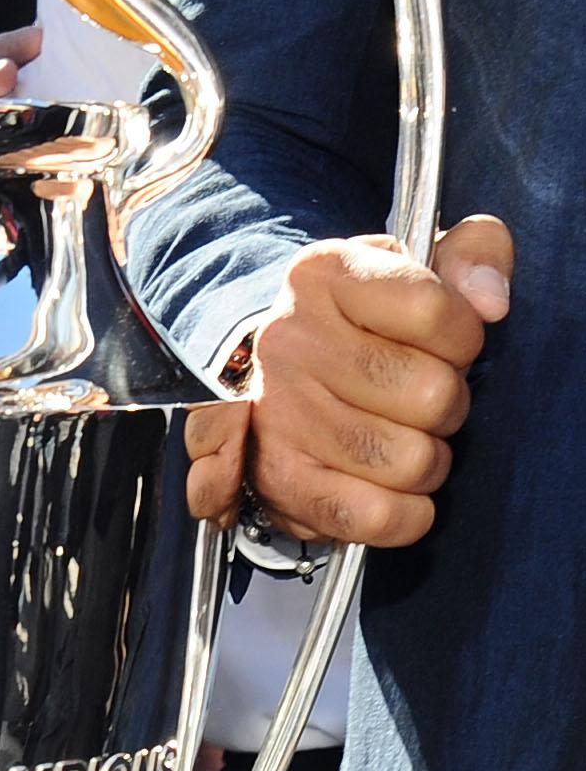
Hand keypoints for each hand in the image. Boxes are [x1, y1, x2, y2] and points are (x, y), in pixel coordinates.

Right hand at [185, 215, 513, 547]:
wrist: (280, 378)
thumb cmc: (369, 326)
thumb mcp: (422, 268)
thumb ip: (476, 254)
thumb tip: (492, 301)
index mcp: (324, 274)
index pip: (434, 310)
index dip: (463, 338)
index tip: (446, 344)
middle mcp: (288, 339)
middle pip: (430, 394)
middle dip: (448, 405)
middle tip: (424, 401)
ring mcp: (278, 414)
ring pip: (410, 460)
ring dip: (428, 460)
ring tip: (406, 440)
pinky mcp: (279, 481)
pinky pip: (372, 516)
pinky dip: (405, 515)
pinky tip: (398, 493)